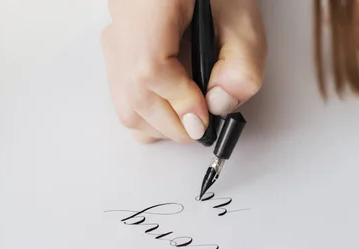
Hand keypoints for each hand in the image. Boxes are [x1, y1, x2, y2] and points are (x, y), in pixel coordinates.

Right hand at [102, 0, 266, 143]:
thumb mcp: (242, 16)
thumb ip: (242, 64)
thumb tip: (219, 105)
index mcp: (149, 3)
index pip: (150, 69)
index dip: (180, 103)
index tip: (204, 117)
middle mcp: (123, 19)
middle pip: (134, 96)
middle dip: (174, 124)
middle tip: (203, 125)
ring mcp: (115, 36)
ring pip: (125, 105)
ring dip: (161, 125)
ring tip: (191, 117)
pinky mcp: (117, 50)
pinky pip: (124, 98)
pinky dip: (151, 115)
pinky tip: (175, 108)